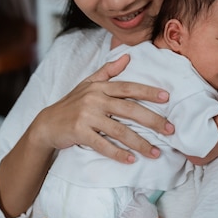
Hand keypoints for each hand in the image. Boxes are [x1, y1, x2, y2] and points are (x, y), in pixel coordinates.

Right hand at [32, 54, 174, 163]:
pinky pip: (103, 144)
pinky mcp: (79, 133)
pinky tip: (131, 159)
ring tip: (155, 152)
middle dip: (152, 120)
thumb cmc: (71, 104)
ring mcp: (86, 116)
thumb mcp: (87, 84)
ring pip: (119, 130)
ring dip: (139, 143)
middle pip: (129, 110)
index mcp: (99, 87)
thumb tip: (127, 57)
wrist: (47, 124)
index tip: (167, 98)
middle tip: (170, 130)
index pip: (128, 88)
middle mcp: (94, 100)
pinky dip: (118, 153)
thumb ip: (108, 71)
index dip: (148, 92)